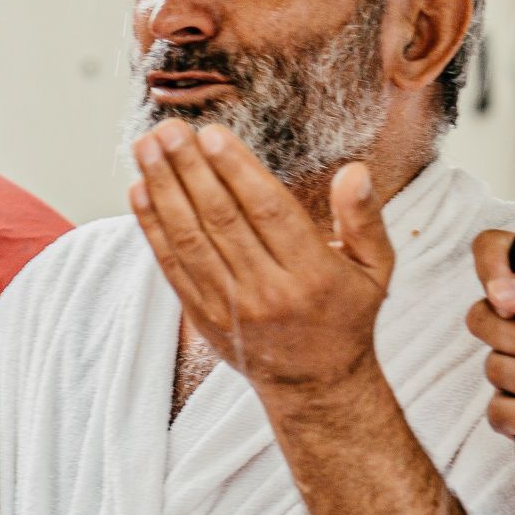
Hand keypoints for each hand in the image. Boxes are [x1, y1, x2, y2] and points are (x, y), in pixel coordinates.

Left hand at [129, 121, 393, 392]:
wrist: (316, 385)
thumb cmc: (347, 315)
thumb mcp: (375, 268)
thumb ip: (364, 217)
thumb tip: (354, 171)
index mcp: (313, 273)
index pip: (269, 211)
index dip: (238, 170)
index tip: (212, 134)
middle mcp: (268, 291)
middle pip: (222, 220)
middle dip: (190, 169)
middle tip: (168, 129)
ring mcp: (230, 306)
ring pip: (190, 240)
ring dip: (163, 190)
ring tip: (146, 147)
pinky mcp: (203, 316)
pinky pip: (172, 266)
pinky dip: (152, 227)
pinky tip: (138, 191)